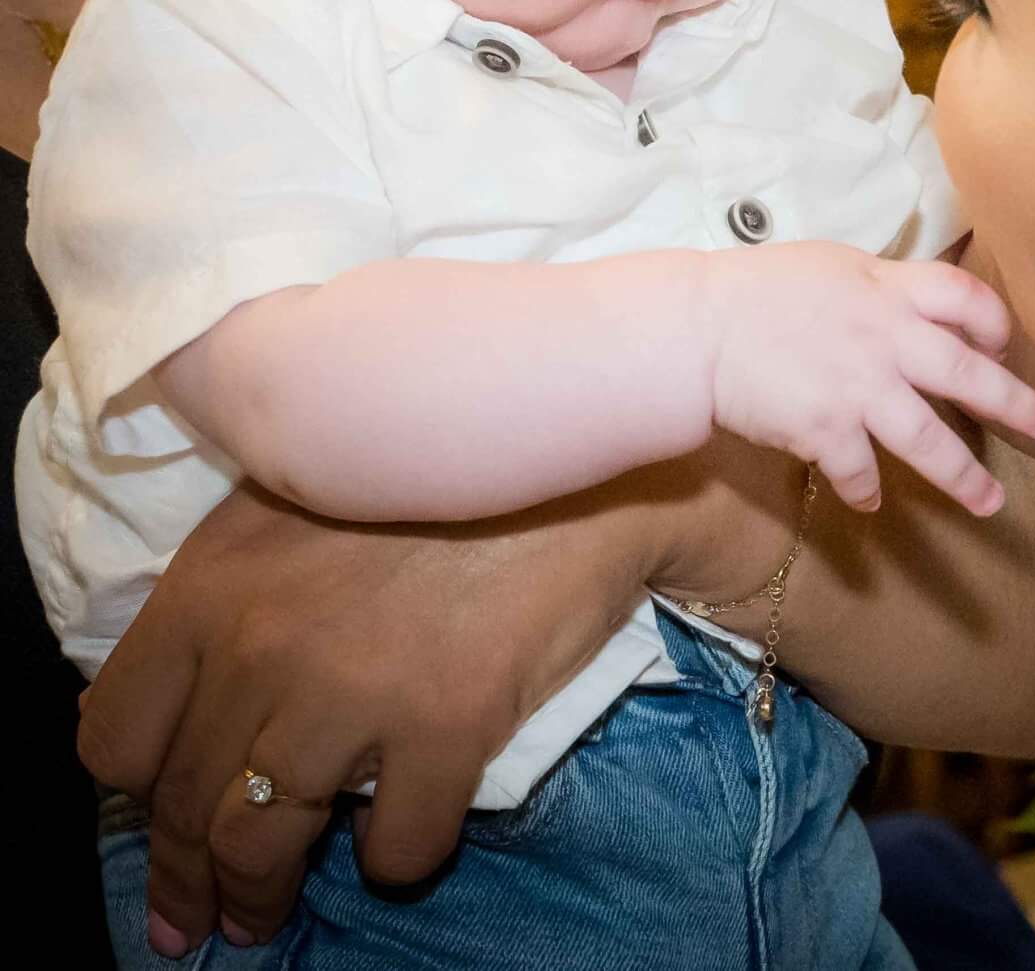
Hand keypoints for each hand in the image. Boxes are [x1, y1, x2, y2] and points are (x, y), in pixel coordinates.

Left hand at [77, 475, 674, 952]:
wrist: (571, 460)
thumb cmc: (430, 481)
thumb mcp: (289, 510)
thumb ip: (223, 598)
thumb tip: (170, 706)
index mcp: (210, 589)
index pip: (117, 737)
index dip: (136, 798)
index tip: (163, 824)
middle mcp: (261, 647)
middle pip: (183, 805)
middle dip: (186, 879)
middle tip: (198, 918)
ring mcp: (352, 690)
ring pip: (263, 842)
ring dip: (258, 898)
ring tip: (264, 920)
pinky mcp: (447, 723)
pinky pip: (395, 843)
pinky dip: (393, 860)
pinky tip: (399, 842)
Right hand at [705, 245, 1034, 515]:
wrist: (696, 328)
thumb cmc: (759, 291)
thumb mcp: (833, 267)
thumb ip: (882, 287)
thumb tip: (916, 302)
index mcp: (888, 289)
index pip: (966, 297)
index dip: (994, 322)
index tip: (1003, 344)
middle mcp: (886, 339)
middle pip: (969, 375)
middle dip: (1016, 404)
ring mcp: (858, 388)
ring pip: (929, 441)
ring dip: (963, 478)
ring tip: (989, 503)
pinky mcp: (825, 430)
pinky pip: (860, 472)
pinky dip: (865, 490)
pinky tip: (868, 502)